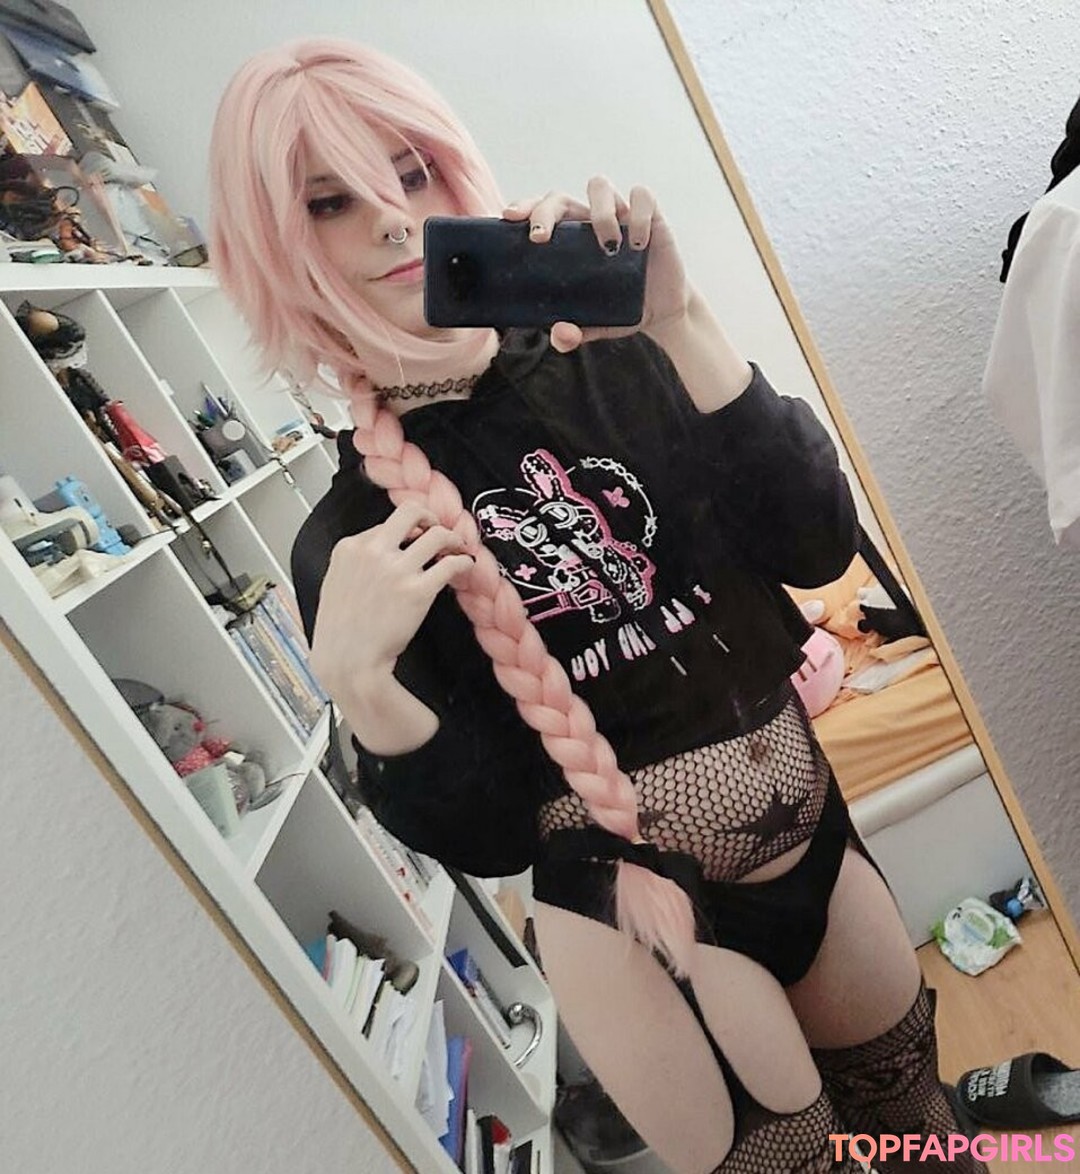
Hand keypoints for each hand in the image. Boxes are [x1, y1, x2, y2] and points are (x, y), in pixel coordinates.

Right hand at [309, 501, 473, 698]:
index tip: (414, 540)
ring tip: (457, 549)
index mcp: (349, 548)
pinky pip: (451, 564)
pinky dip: (464, 562)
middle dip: (430, 517)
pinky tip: (466, 567)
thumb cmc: (340, 632)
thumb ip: (357, 563)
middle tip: (439, 529)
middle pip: (411, 511)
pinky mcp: (418, 590)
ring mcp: (396, 569)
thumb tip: (382, 552)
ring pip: (437, 534)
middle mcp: (373, 552)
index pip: (385, 525)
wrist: (348, 661)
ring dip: (452, 539)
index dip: (403, 533)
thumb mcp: (335, 584)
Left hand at [502, 177, 690, 352]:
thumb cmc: (620, 308)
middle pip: (559, 196)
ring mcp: (619, 215)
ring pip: (599, 185)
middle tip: (541, 239)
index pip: (540, 212)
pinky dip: (639, 216)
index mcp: (569, 240)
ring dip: (598, 212)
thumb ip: (574, 333)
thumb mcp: (595, 324)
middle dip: (545, 211)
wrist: (662, 311)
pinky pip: (643, 197)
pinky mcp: (652, 216)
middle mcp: (589, 222)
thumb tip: (559, 335)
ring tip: (608, 247)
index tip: (509, 218)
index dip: (525, 208)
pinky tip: (639, 244)